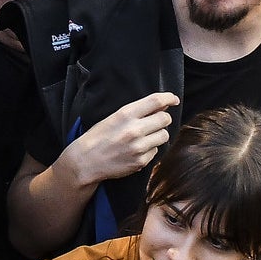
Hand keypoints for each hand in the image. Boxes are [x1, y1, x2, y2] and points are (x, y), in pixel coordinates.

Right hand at [63, 91, 177, 186]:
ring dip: (158, 135)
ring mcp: (138, 147)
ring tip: (144, 137)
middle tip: (155, 122)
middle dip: (163, 119)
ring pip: (164, 135)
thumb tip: (163, 105)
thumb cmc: (98, 136)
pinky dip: (150, 149)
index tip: (174, 100)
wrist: (86, 161)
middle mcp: (134, 130)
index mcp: (125, 114)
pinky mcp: (141, 161)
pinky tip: (136, 150)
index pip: (156, 101)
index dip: (169, 98)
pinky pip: (156, 151)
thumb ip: (138, 111)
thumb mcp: (115, 117)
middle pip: (165, 118)